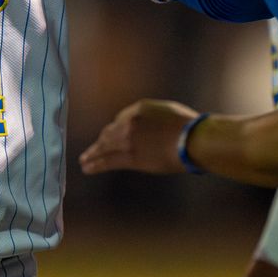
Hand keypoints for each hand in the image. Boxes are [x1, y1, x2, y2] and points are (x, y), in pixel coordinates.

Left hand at [78, 99, 199, 174]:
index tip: (111, 137)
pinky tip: (87, 168)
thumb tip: (153, 126)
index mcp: (139, 108)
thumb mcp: (169, 112)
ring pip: (104, 147)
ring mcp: (127, 139)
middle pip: (109, 132)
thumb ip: (155, 117)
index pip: (121, 119)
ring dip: (92, 154)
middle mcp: (129, 121)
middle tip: (94, 148)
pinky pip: (107, 161)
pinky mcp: (130, 156)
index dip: (116, 130)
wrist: (193, 139)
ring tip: (84, 160)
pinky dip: (95, 165)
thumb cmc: (190, 127)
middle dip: (101, 142)